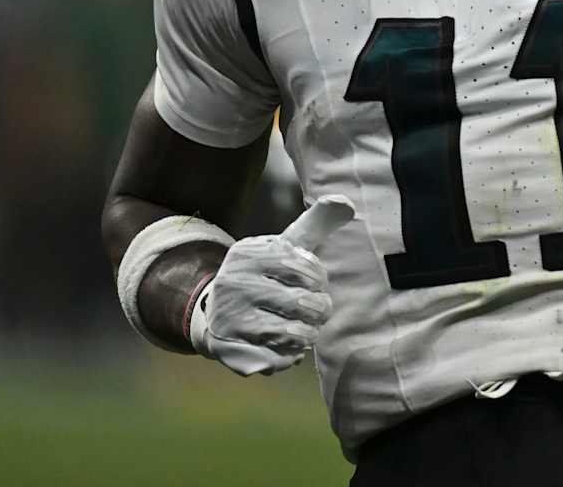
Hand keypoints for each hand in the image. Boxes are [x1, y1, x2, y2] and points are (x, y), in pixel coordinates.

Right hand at [189, 195, 355, 375]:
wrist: (216, 313)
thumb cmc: (265, 276)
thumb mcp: (285, 247)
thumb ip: (315, 224)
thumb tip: (345, 201)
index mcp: (249, 253)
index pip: (304, 268)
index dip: (318, 280)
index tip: (314, 283)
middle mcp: (233, 283)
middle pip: (301, 303)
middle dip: (319, 310)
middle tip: (318, 312)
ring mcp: (229, 318)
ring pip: (291, 334)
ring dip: (307, 335)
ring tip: (305, 330)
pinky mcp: (229, 350)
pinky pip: (276, 360)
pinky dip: (289, 357)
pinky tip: (285, 347)